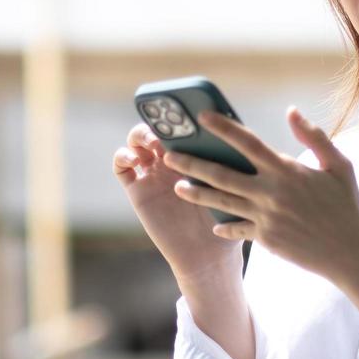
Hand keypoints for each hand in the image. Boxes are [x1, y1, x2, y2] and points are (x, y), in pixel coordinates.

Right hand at [113, 121, 242, 282]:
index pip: (182, 123)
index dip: (180, 111)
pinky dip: (122, 156)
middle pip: (157, 127)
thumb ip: (230, 160)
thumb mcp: (233, 185)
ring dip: (139, 134)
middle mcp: (171, 160)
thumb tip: (238, 131)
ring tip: (149, 140)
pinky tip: (133, 159)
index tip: (185, 104)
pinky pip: (121, 166)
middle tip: (166, 121)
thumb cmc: (226, 219)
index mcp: (194, 153)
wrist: (208, 255)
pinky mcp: (137, 189)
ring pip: (136, 141)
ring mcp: (152, 173)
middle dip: (158, 118)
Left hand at [162, 106, 358, 286]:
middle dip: (192, 164)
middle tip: (169, 156)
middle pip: (222, 174)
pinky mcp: (265, 239)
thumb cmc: (346, 205)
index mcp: (286, 170)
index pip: (247, 143)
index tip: (202, 117)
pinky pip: (237, 230)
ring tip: (177, 187)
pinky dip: (225, 226)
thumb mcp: (339, 165)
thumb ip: (314, 137)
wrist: (351, 253)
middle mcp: (270, 192)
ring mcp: (265, 217)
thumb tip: (291, 111)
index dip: (223, 127)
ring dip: (196, 194)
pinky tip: (213, 224)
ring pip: (222, 202)